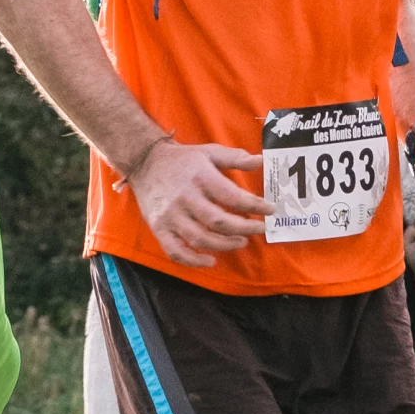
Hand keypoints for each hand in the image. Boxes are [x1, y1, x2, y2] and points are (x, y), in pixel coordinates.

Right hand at [128, 139, 267, 267]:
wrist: (144, 161)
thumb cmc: (182, 159)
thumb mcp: (209, 152)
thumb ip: (235, 158)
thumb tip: (260, 161)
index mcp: (200, 177)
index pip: (233, 197)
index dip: (255, 206)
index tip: (270, 210)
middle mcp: (185, 198)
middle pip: (219, 222)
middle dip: (244, 229)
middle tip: (259, 228)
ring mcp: (170, 215)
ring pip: (200, 239)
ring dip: (225, 245)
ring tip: (241, 242)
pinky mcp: (159, 228)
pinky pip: (176, 251)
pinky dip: (193, 261)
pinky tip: (211, 261)